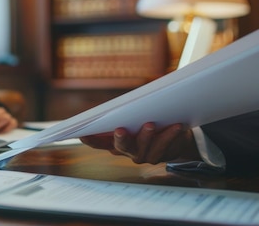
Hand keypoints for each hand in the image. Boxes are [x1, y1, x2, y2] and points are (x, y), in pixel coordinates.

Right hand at [80, 122, 200, 163]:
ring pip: (143, 149)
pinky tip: (176, 126)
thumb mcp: (134, 116)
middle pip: (121, 147)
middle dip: (121, 139)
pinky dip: (170, 136)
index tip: (81, 134)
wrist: (173, 135)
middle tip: (120, 130)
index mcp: (115, 141)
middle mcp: (127, 151)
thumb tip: (127, 102)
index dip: (90, 139)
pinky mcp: (160, 156)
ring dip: (146, 137)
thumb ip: (127, 112)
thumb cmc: (147, 119)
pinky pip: (164, 147)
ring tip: (151, 124)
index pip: (99, 142)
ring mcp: (143, 156)